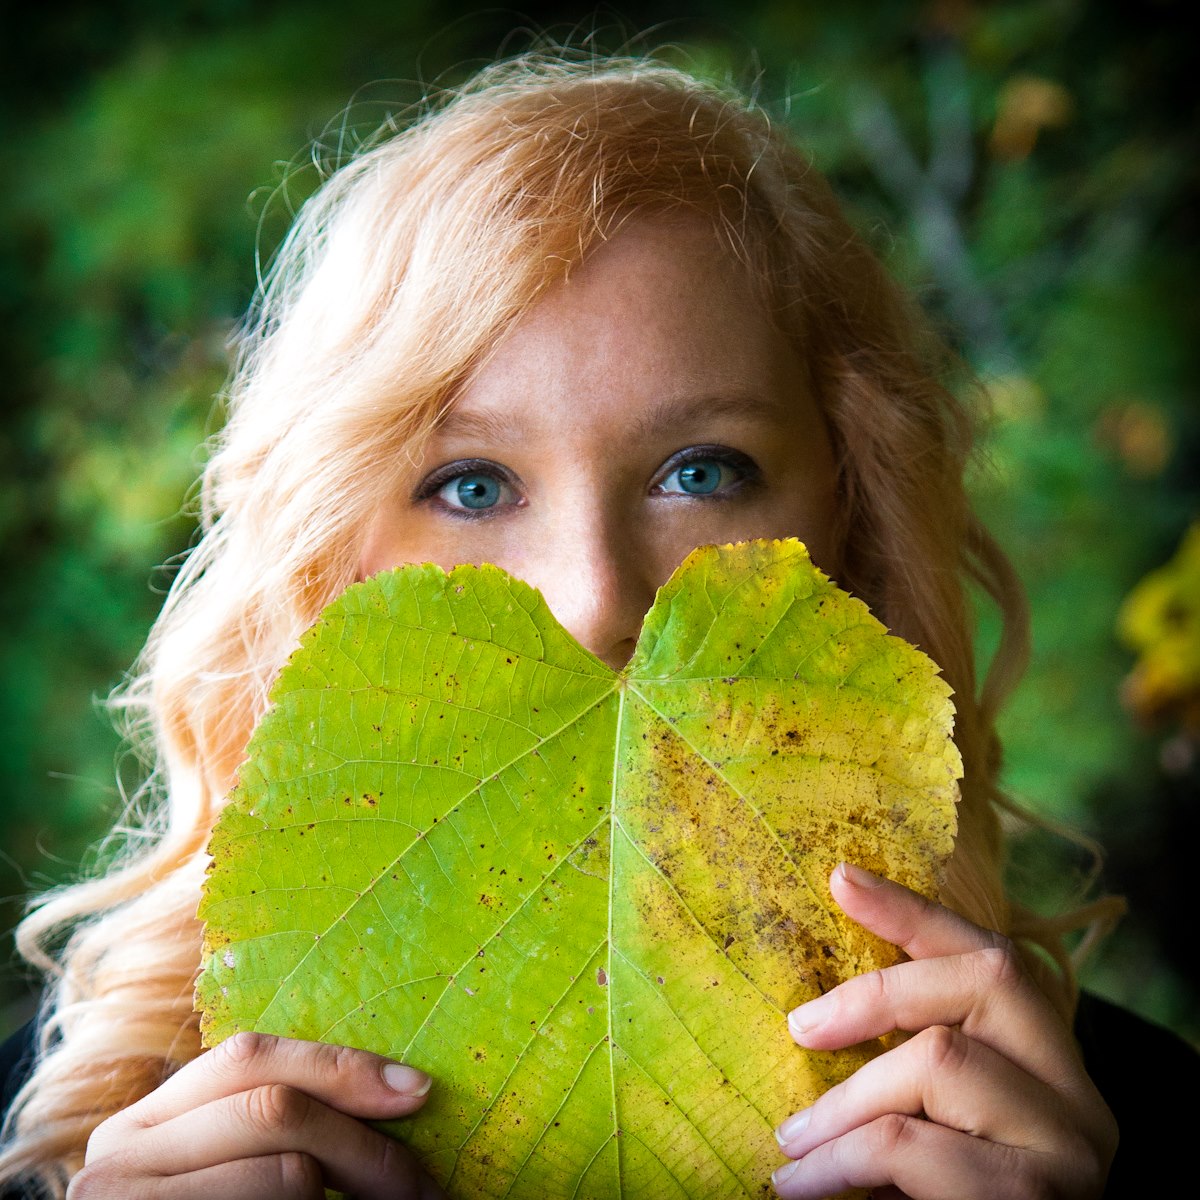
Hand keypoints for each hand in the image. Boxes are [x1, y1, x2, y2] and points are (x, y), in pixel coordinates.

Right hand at [68, 1032, 440, 1198]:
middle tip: (422, 1185)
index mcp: (141, 1127)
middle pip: (275, 1109)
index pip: (248, 1058)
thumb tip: (398, 1086)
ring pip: (290, 1171)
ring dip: (350, 1195)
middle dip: (364, 1142)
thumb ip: (268, 1129)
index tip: (415, 1089)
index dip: (336, 1066)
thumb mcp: (229, 1169)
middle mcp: (117, 1162)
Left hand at [772, 863, 1116, 1199]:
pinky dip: (843, 1163)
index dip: (916, 912)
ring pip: (941, 1062)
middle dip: (873, 995)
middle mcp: (1081, 1099)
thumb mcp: (934, 1127)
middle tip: (797, 1028)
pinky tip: (803, 1188)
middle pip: (981, 981)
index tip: (840, 876)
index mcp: (1051, 1067)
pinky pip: (918, 1151)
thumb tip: (811, 1015)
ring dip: (842, 1105)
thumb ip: (908, 1071)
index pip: (991, 956)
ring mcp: (1071, 1154)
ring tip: (788, 1151)